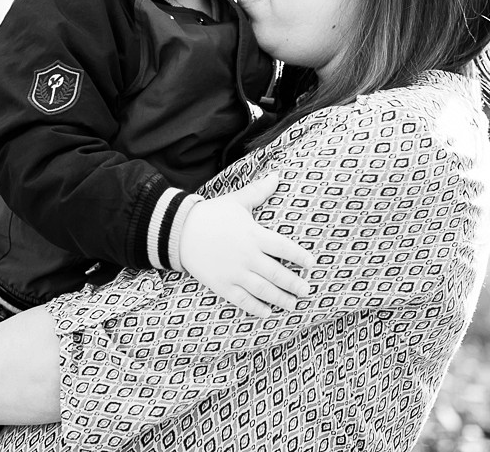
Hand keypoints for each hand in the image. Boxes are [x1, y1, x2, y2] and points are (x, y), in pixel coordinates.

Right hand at [179, 172, 313, 316]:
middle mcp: (247, 256)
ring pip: (263, 290)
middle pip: (277, 273)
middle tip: (307, 291)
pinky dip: (257, 308)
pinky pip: (243, 300)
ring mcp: (234, 273)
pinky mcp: (222, 285)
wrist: (178, 230)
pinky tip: (268, 313)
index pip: (284, 248)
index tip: (311, 264)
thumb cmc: (210, 214)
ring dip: (281, 299)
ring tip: (293, 305)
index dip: (300, 257)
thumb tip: (277, 176)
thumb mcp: (236, 201)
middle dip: (294, 284)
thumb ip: (258, 191)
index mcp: (253, 235)